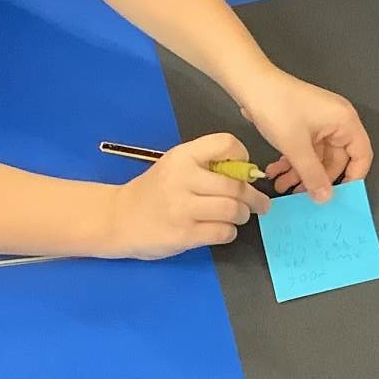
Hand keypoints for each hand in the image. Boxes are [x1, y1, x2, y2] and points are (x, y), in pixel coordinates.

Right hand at [105, 133, 268, 259]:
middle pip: (236, 186)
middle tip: (260, 204)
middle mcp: (183, 178)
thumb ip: (207, 164)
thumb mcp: (175, 166)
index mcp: (183, 156)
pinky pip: (223, 232)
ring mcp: (182, 208)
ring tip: (239, 216)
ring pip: (233, 210)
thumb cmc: (154, 191)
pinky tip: (222, 229)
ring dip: (243, 215)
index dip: (243, 156)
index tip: (244, 169)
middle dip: (254, 197)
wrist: (118, 218)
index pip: (226, 144)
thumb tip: (249, 173)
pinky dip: (229, 232)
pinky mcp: (183, 234)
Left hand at [236, 66, 372, 200]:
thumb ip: (313, 175)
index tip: (339, 197)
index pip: (362, 156)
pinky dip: (293, 161)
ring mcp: (320, 122)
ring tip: (281, 185)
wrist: (251, 83)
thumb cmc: (277, 108)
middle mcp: (337, 121)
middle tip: (300, 194)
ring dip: (301, 172)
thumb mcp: (296, 147)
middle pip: (337, 159)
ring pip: (318, 157)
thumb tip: (326, 198)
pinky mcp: (305, 124)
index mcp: (345, 121)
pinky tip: (276, 171)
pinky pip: (306, 149)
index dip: (353, 178)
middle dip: (317, 178)